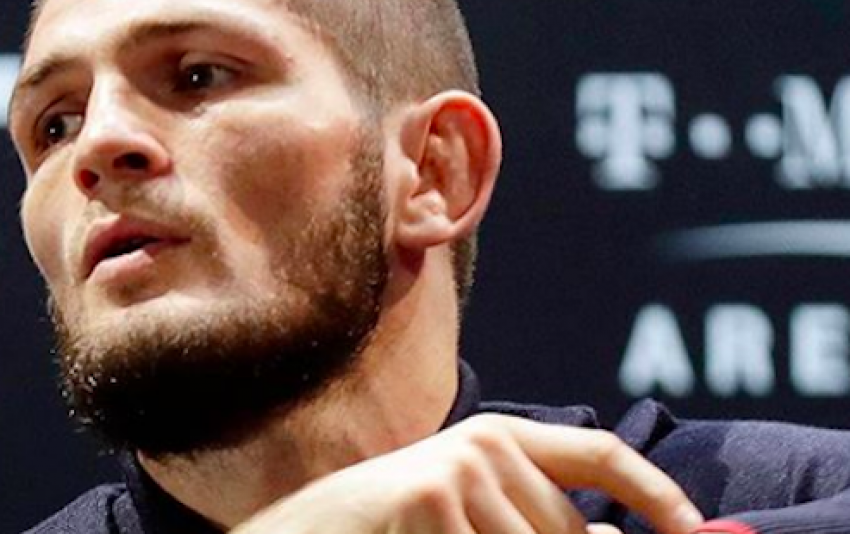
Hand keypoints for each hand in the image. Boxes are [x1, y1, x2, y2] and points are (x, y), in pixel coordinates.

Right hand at [232, 414, 702, 533]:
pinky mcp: (431, 499)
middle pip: (572, 532)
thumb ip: (538, 520)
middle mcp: (487, 443)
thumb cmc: (394, 528)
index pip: (602, 455)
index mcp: (502, 437)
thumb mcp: (475, 517)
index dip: (658, 496)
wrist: (304, 532)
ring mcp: (459, 469)